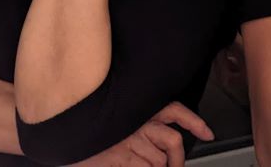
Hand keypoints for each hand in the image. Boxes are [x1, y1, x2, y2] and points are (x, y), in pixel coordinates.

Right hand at [71, 102, 213, 166]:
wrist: (62, 132)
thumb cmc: (89, 127)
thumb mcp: (116, 120)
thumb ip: (138, 125)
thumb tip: (159, 146)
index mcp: (138, 109)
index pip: (174, 110)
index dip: (195, 122)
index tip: (208, 133)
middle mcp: (136, 123)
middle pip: (173, 141)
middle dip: (178, 160)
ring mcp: (128, 141)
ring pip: (159, 161)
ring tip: (143, 166)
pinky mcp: (119, 157)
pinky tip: (132, 166)